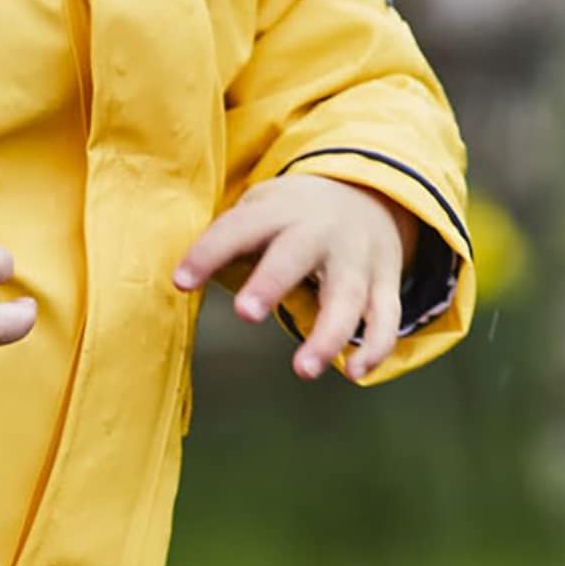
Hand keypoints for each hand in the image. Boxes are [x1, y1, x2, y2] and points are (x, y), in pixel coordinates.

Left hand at [174, 177, 412, 380]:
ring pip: (347, 296)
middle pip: (296, 254)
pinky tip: (355, 373)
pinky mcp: (384, 282)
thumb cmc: (293, 216)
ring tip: (303, 370)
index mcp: (280, 210)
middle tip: (244, 314)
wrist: (369, 193)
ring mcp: (357, 258)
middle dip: (271, 282)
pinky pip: (385, 316)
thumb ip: (227, 241)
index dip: (209, 254)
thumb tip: (179, 280)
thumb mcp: (261, 210)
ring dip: (327, 334)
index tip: (181, 283)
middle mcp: (320, 231)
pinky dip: (377, 345)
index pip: (239, 229)